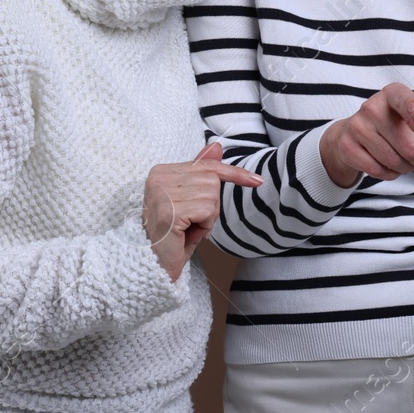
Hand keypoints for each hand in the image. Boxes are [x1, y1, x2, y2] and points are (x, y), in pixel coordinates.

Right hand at [143, 142, 260, 281]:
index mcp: (161, 172)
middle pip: (212, 181)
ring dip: (207, 218)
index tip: (258, 181)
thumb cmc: (174, 234)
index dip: (233, 174)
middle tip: (191, 222)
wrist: (155, 265)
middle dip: (210, 206)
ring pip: (212, 196)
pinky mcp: (170, 211)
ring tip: (187, 229)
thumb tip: (216, 146)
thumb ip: (201, 173)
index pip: (206, 166)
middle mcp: (158, 178)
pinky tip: (186, 234)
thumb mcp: (190, 201)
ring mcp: (162, 193)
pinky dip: (204, 226)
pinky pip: (207, 210)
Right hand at [319, 74, 413, 186]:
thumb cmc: (390, 121)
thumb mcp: (412, 110)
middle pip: (406, 144)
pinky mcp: (347, 147)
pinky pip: (378, 170)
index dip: (409, 104)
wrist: (352, 133)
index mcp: (390, 95)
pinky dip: (390, 173)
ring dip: (407, 167)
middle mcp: (371, 108)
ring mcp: (357, 128)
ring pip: (393, 161)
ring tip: (408, 162)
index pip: (400, 97)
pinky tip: (391, 166)